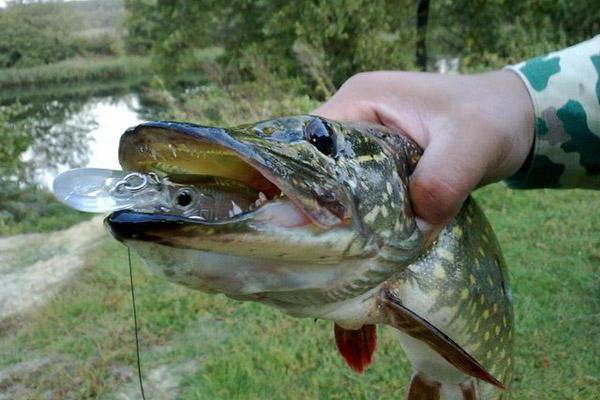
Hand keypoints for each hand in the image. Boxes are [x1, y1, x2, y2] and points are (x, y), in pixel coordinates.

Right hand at [312, 70, 533, 237]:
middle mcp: (355, 116)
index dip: (297, 179)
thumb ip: (440, 182)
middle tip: (310, 245)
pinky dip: (360, 214)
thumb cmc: (491, 117)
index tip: (294, 221)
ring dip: (338, 213)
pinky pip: (358, 190)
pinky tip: (359, 242)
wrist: (514, 119)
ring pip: (335, 181)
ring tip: (329, 250)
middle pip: (315, 164)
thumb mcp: (471, 146)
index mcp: (361, 99)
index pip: (308, 140)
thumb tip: (412, 223)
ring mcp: (366, 141)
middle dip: (314, 203)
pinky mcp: (380, 162)